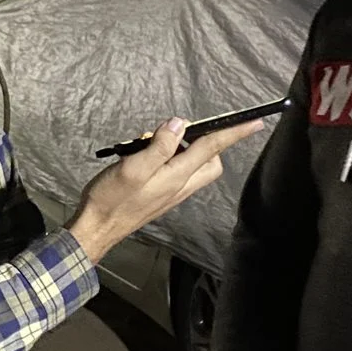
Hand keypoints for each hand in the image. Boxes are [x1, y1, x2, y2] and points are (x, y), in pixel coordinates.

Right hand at [66, 116, 262, 262]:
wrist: (96, 228)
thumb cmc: (111, 198)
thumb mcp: (132, 167)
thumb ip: (159, 146)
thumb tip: (179, 124)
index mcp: (177, 176)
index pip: (212, 148)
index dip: (233, 133)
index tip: (255, 122)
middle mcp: (180, 185)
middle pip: (210, 160)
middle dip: (207, 141)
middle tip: (181, 131)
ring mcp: (172, 192)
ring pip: (195, 167)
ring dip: (185, 148)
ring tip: (152, 141)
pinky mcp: (162, 195)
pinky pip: (179, 172)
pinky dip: (172, 158)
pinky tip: (146, 155)